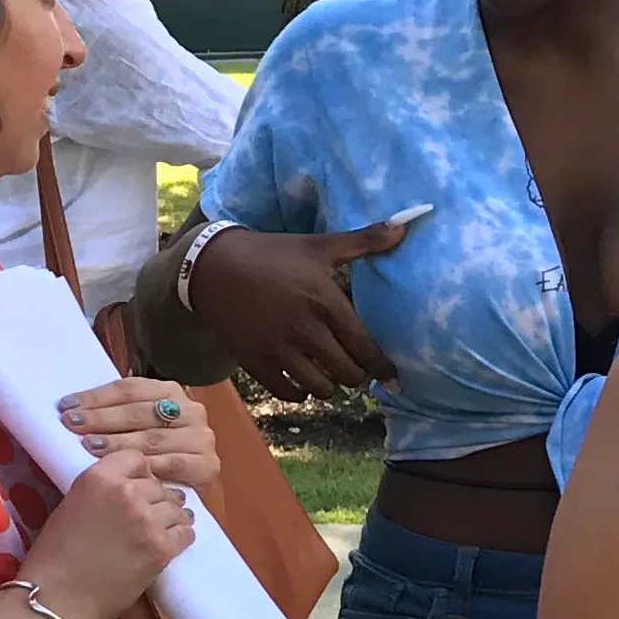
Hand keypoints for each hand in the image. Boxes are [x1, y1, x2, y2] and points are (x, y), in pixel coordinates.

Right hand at [16, 446, 199, 618]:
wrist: (55, 599)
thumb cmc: (53, 557)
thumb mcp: (70, 507)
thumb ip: (101, 491)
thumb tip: (131, 486)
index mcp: (98, 478)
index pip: (136, 459)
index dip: (139, 473)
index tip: (136, 487)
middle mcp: (126, 492)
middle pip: (158, 485)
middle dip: (154, 498)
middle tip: (146, 516)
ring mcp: (147, 521)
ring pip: (177, 507)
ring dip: (170, 517)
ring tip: (160, 529)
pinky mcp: (161, 549)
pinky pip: (186, 532)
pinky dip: (180, 536)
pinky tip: (169, 543)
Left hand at [53, 378, 220, 495]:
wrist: (177, 496)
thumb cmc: (148, 456)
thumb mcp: (132, 427)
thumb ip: (112, 414)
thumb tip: (71, 406)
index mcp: (171, 392)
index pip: (130, 389)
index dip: (96, 397)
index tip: (67, 406)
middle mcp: (191, 411)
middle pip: (140, 412)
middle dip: (103, 418)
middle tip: (73, 425)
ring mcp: (201, 438)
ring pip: (153, 437)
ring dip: (119, 443)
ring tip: (90, 446)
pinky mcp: (207, 466)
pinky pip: (172, 464)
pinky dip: (146, 466)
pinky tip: (124, 470)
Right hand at [186, 222, 409, 399]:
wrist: (215, 265)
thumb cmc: (274, 254)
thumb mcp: (319, 246)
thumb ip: (364, 241)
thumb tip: (403, 226)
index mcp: (326, 303)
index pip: (366, 348)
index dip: (382, 366)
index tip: (390, 374)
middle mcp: (305, 330)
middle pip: (347, 373)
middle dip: (357, 375)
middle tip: (357, 370)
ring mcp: (278, 348)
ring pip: (321, 388)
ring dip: (331, 386)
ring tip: (332, 376)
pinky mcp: (255, 361)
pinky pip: (288, 393)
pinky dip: (300, 392)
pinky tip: (303, 382)